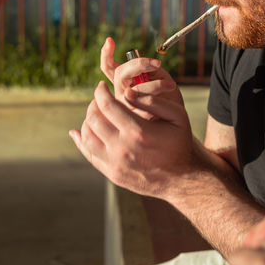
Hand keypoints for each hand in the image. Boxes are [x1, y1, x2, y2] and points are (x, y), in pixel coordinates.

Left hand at [69, 81, 197, 199]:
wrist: (182, 178)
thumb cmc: (180, 143)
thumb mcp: (177, 116)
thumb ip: (152, 101)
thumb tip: (126, 92)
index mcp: (138, 131)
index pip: (107, 105)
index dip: (100, 92)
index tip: (102, 86)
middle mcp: (123, 148)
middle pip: (93, 119)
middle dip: (93, 104)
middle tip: (100, 99)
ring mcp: (115, 163)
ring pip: (87, 136)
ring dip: (87, 121)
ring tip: (96, 114)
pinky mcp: (112, 174)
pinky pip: (89, 154)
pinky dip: (82, 140)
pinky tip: (82, 132)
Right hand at [100, 38, 182, 118]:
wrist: (177, 123)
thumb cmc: (169, 99)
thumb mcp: (160, 79)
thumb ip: (148, 71)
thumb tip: (138, 62)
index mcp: (125, 82)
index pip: (108, 67)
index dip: (106, 54)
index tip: (109, 40)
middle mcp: (121, 94)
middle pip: (120, 74)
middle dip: (138, 65)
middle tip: (157, 64)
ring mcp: (126, 106)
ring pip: (132, 89)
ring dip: (153, 84)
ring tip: (171, 85)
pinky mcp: (135, 118)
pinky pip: (142, 102)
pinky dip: (156, 95)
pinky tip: (168, 93)